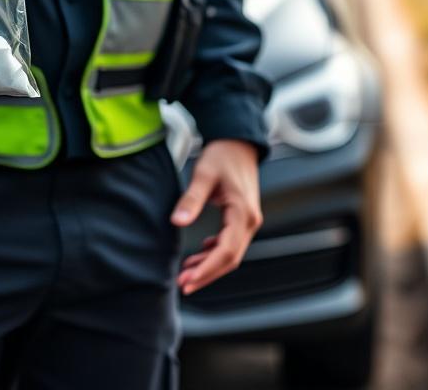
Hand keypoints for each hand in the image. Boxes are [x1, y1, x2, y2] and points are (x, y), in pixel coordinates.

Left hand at [171, 139, 261, 294]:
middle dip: (206, 273)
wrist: (238, 143)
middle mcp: (250, 221)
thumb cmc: (223, 155)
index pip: (226, 251)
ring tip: (186, 273)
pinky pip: (230, 244)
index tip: (188, 280)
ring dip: (209, 266)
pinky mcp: (241, 220)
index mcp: (242, 213)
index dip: (207, 269)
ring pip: (230, 254)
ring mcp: (247, 222)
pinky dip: (213, 254)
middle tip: (183, 284)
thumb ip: (191, 199)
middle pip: (230, 259)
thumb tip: (178, 221)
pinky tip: (198, 256)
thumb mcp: (204, 174)